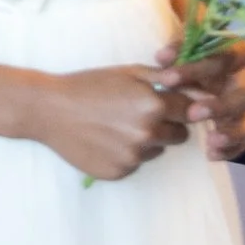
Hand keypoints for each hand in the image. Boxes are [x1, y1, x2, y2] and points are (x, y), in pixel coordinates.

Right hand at [27, 64, 196, 180]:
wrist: (48, 110)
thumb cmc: (88, 85)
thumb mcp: (127, 72)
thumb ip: (164, 78)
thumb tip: (196, 85)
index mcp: (153, 106)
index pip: (189, 111)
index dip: (178, 106)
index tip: (166, 103)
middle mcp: (148, 134)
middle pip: (179, 135)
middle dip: (166, 125)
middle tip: (138, 115)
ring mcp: (133, 157)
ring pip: (156, 151)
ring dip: (146, 141)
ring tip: (116, 127)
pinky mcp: (119, 172)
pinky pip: (134, 164)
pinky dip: (125, 155)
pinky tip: (105, 141)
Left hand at [169, 41, 244, 160]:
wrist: (185, 77)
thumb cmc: (186, 59)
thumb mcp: (182, 50)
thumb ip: (177, 50)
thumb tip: (164, 58)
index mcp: (237, 53)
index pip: (226, 58)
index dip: (198, 67)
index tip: (168, 78)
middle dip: (221, 105)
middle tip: (193, 114)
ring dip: (234, 131)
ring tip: (212, 139)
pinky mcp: (244, 126)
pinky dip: (231, 149)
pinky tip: (210, 153)